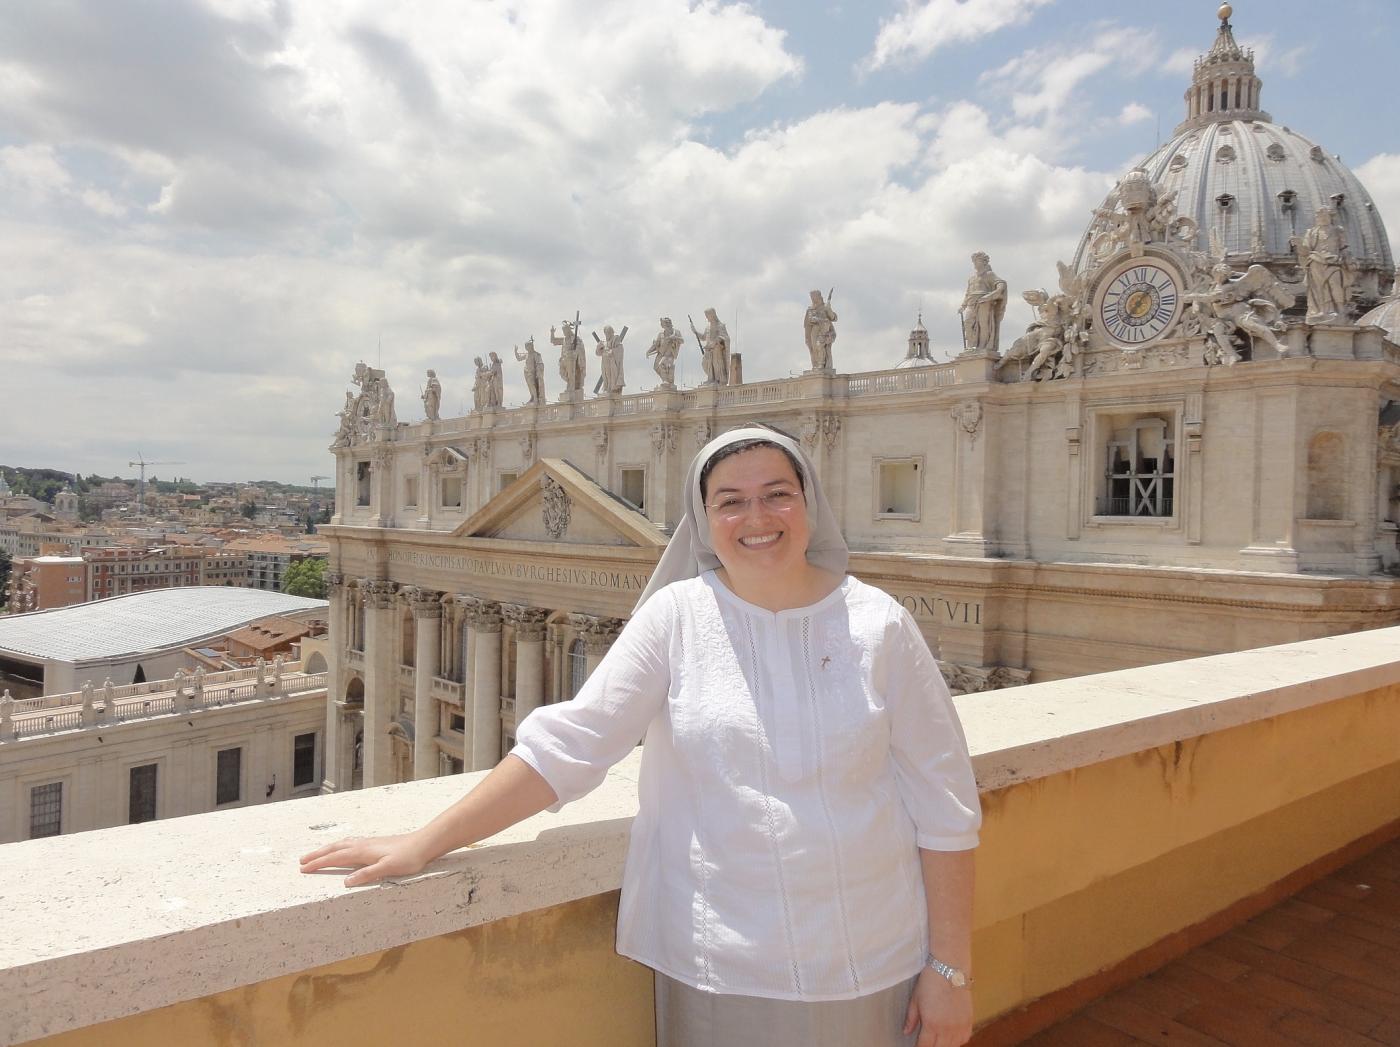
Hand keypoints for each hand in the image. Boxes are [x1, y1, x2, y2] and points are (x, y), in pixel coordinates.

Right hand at [299, 833, 432, 887]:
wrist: (424, 844)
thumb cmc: (408, 858)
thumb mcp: (388, 868)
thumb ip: (368, 874)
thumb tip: (346, 882)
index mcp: (363, 852)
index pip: (335, 858)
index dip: (319, 863)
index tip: (303, 868)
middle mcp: (363, 845)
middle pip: (335, 849)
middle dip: (318, 855)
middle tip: (302, 861)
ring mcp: (369, 843)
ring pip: (342, 845)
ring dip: (327, 850)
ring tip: (316, 854)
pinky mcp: (375, 844)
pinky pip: (351, 843)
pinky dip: (340, 846)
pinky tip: (343, 847)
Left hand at [903, 968, 971, 1046]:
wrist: (950, 968)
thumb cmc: (930, 981)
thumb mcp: (915, 999)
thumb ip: (911, 1018)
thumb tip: (906, 1032)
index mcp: (931, 1025)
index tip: (917, 1046)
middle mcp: (947, 1029)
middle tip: (928, 1042)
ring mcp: (960, 1026)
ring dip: (944, 1045)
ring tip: (939, 1041)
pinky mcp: (969, 1020)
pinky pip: (964, 1038)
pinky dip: (958, 1041)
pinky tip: (952, 1036)